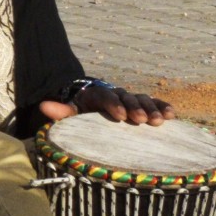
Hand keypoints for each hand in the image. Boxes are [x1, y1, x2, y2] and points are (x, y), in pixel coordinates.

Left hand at [39, 86, 174, 126]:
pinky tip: (172, 115)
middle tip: (140, 120)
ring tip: (159, 121)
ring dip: (152, 109)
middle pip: (128, 98)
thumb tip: (42, 105)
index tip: (120, 117)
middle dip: (135, 108)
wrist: (96, 102)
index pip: (106, 97)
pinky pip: (155, 104)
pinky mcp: (144, 104)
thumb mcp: (72, 111)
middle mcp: (118, 94)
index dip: (114, 105)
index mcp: (99, 95)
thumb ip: (61, 111)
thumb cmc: (84, 112)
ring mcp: (132, 98)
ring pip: (143, 100)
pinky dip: (163, 107)